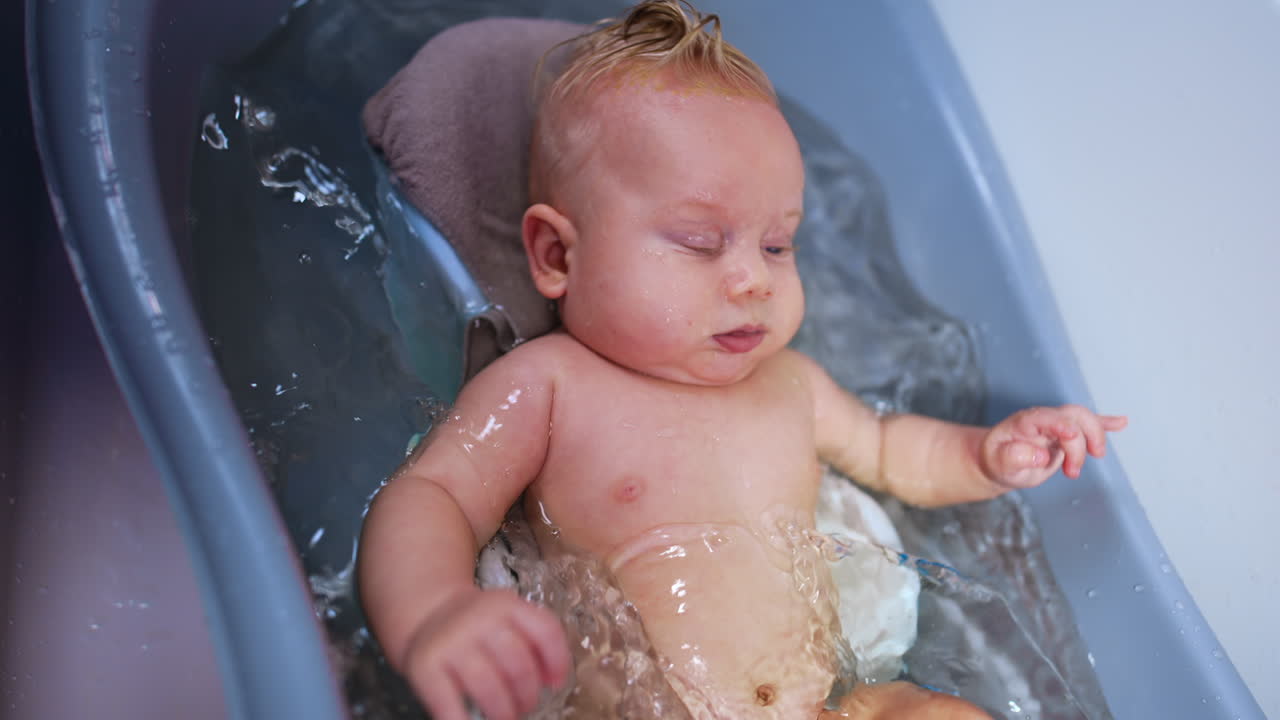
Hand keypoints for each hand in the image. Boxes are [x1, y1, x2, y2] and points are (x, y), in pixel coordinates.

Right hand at [400, 586, 570, 719]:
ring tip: (505, 718)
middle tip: (525, 706)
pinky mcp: (425, 665)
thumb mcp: (508, 619)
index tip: (555, 684)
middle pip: (519, 664)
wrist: (430, 614)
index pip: (545, 630)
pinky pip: (448, 701)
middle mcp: (479, 618)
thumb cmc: (479, 628)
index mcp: (507, 605)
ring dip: (503, 711)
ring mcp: (451, 642)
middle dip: (528, 695)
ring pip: (488, 685)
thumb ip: (533, 642)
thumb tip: (552, 680)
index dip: (558, 661)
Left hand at [981, 405, 1126, 488]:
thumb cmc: (997, 461)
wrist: (999, 461)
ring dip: (1094, 437)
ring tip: (1093, 458)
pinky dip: (1106, 423)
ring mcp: (1057, 424)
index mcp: (1024, 422)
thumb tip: (1041, 455)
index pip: (1046, 417)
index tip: (1071, 436)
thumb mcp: (998, 463)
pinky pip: (1089, 424)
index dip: (1061, 424)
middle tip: (1073, 471)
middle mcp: (1043, 419)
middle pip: (1072, 416)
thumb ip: (1015, 457)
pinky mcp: (1067, 434)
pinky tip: (1122, 422)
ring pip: (1084, 419)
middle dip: (1080, 442)